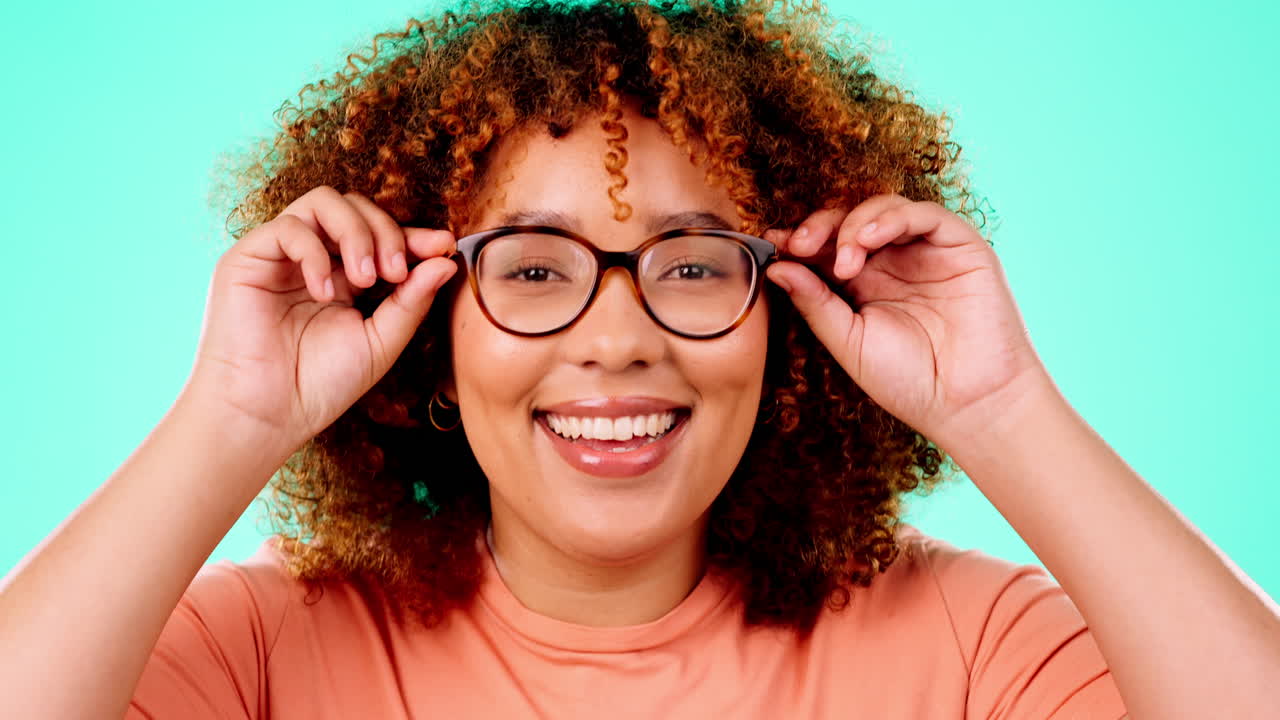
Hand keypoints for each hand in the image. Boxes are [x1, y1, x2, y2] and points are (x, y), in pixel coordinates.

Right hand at [184, 185, 456, 458]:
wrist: (266, 415)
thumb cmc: (320, 384)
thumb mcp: (381, 341)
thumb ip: (412, 300)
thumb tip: (447, 260)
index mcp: (345, 276)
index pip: (381, 235)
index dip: (414, 235)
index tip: (443, 246)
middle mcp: (313, 258)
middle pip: (355, 207)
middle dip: (386, 232)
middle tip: (395, 274)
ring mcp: (280, 255)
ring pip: (323, 202)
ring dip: (356, 233)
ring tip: (366, 279)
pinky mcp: (247, 258)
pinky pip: (288, 227)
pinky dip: (314, 253)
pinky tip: (325, 293)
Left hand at [764, 194, 1048, 441]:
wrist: (967, 404)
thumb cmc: (909, 381)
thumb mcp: (848, 340)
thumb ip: (815, 302)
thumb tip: (776, 267)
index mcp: (866, 284)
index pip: (828, 246)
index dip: (801, 240)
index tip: (773, 244)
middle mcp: (895, 262)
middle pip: (850, 221)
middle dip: (821, 227)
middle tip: (800, 245)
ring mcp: (927, 252)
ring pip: (883, 209)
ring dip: (853, 226)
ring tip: (843, 263)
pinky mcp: (961, 247)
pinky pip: (924, 214)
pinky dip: (891, 218)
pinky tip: (868, 241)